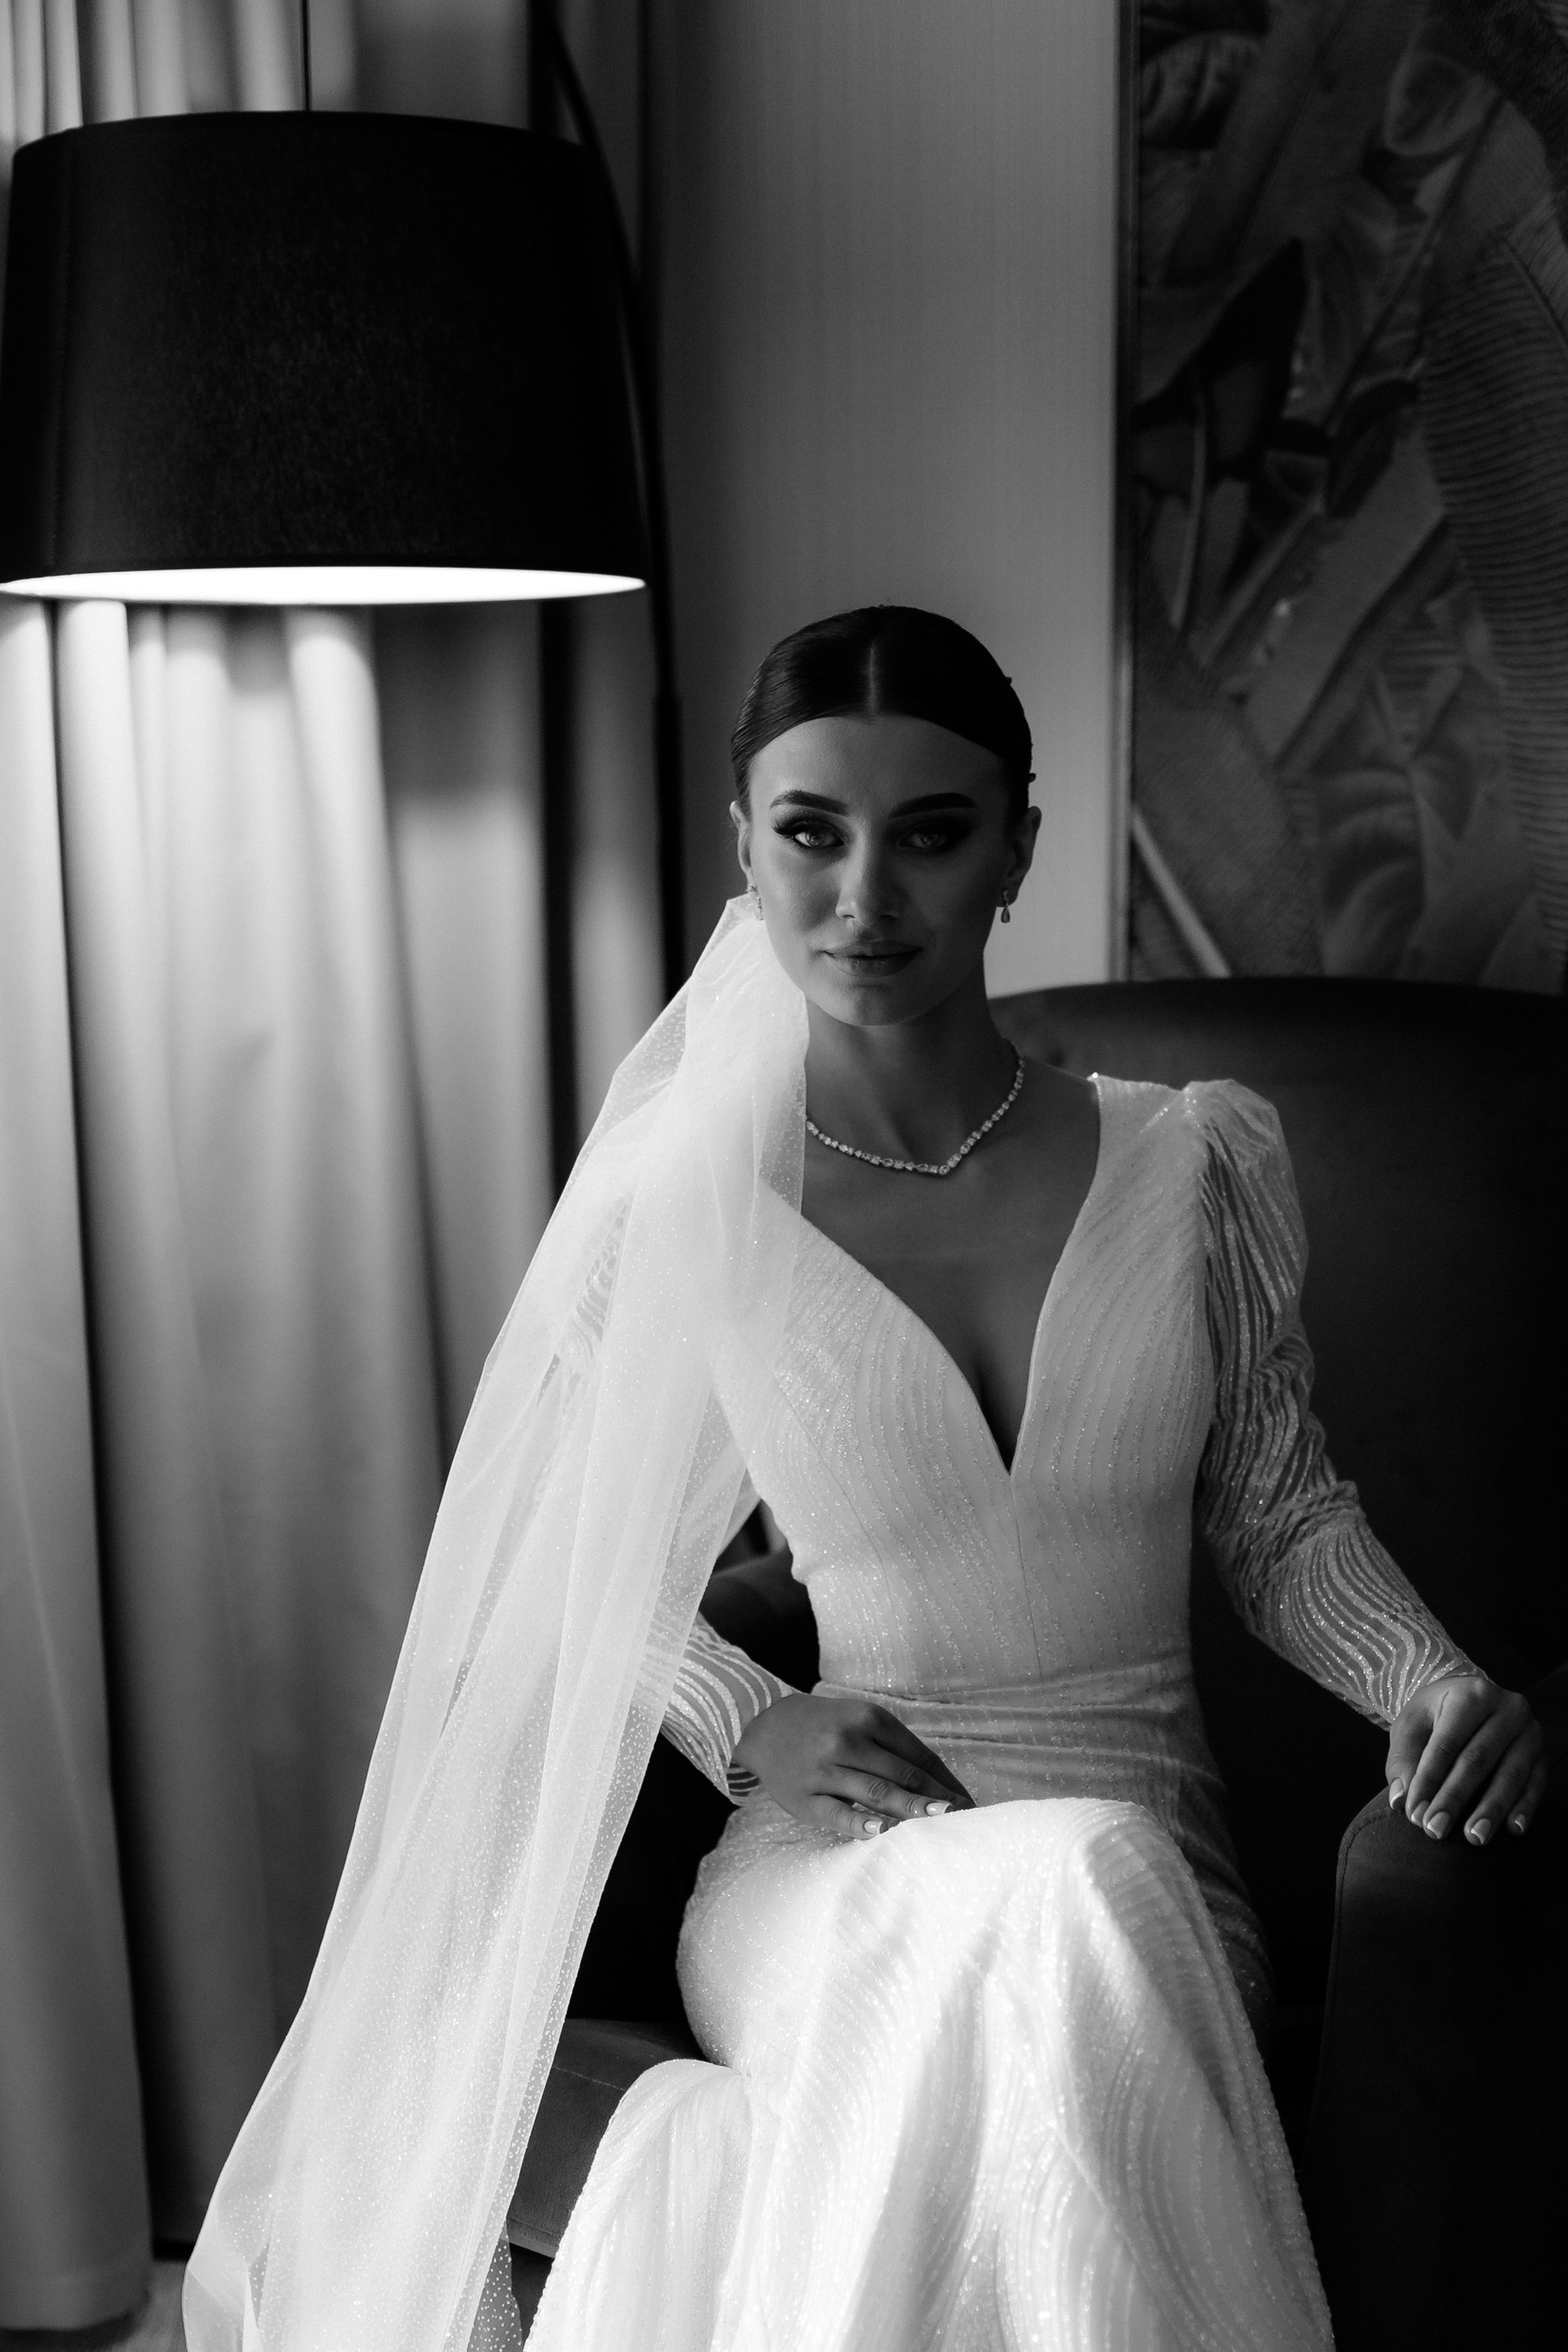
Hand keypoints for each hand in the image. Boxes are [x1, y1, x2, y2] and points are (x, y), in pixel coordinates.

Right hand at [731, 1692, 975, 1840]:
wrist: (764, 1725)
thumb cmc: (825, 1726)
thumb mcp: (859, 1721)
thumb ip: (895, 1748)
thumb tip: (941, 1784)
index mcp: (868, 1718)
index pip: (919, 1755)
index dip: (947, 1781)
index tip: (970, 1803)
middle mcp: (848, 1740)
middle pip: (903, 1774)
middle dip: (938, 1798)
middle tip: (967, 1819)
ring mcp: (825, 1769)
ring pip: (875, 1791)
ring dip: (911, 1809)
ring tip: (940, 1820)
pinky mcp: (805, 1796)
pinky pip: (836, 1812)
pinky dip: (860, 1822)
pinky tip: (882, 1831)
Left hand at [1386, 1671, 1546, 1845]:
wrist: (1469, 1702)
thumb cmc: (1435, 1717)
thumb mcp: (1410, 1727)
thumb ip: (1402, 1761)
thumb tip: (1400, 1800)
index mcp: (1469, 1694)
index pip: (1446, 1743)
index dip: (1429, 1780)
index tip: (1414, 1814)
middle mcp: (1506, 1707)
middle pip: (1478, 1759)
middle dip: (1455, 1798)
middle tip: (1436, 1831)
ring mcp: (1529, 1730)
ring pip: (1511, 1774)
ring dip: (1491, 1809)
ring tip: (1474, 1838)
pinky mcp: (1542, 1753)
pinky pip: (1537, 1783)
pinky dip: (1525, 1808)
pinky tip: (1512, 1831)